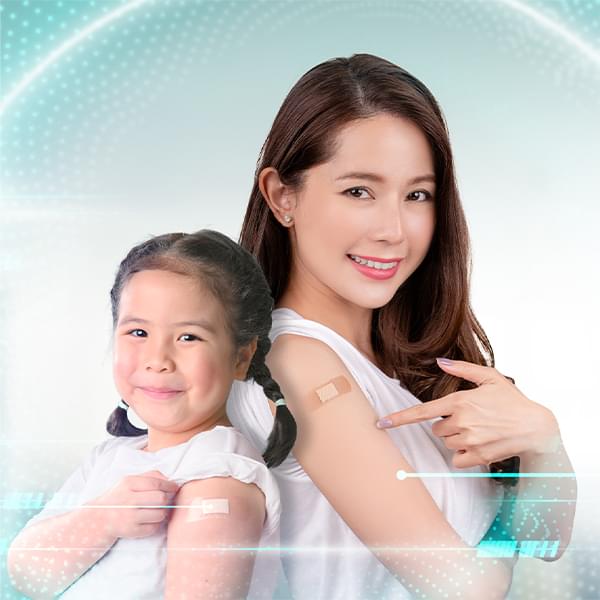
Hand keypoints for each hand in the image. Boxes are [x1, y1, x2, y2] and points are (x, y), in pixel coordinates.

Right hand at [88, 470, 179, 538]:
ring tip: (158, 510)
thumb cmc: (120, 497)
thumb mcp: (130, 481)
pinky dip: (157, 524)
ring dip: (163, 512)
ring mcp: (129, 517)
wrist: (99, 519)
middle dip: (167, 499)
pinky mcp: (131, 531)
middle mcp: (128, 500)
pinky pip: (154, 527)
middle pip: (161, 498)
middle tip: (166, 500)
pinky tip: (151, 519)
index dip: (169, 485)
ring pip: (160, 514)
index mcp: (128, 483)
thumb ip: (150, 476)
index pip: (156, 483)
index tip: (175, 488)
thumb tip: (169, 480)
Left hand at [376, 358, 561, 467]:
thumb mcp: (490, 378)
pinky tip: (481, 445)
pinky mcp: (478, 456)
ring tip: (480, 431)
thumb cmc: (512, 401)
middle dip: (448, 425)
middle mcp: (461, 421)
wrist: (537, 427)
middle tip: (470, 420)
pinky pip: (458, 459)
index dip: (399, 419)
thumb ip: (463, 369)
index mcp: (460, 401)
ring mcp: (469, 439)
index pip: (422, 412)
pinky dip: (465, 455)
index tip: (381, 424)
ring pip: (447, 443)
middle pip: (437, 429)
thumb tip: (441, 362)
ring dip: (457, 439)